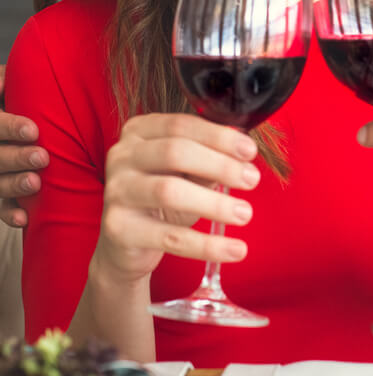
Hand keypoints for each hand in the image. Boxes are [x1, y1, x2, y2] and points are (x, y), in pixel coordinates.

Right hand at [0, 64, 48, 226]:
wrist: (11, 123)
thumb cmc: (9, 100)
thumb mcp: (3, 88)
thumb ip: (4, 83)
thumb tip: (8, 83)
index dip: (9, 128)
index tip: (33, 130)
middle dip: (14, 158)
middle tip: (42, 157)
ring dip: (13, 185)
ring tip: (35, 183)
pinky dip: (9, 213)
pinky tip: (24, 218)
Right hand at [94, 113, 260, 285]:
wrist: (126, 244)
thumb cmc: (162, 199)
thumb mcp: (186, 174)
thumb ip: (209, 160)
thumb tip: (243, 154)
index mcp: (139, 132)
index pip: (181, 126)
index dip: (219, 137)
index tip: (250, 151)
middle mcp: (122, 157)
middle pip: (175, 153)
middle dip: (220, 165)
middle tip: (252, 180)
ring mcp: (117, 192)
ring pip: (170, 192)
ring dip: (215, 203)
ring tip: (245, 214)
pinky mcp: (118, 229)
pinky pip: (170, 237)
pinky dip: (207, 245)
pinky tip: (236, 250)